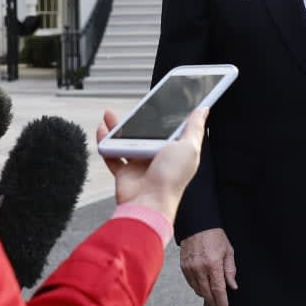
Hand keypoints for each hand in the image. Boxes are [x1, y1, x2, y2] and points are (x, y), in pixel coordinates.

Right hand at [96, 107, 207, 224]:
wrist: (148, 202)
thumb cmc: (171, 178)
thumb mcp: (189, 147)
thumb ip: (194, 127)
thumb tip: (203, 110)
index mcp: (174, 151)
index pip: (170, 129)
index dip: (165, 117)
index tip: (160, 102)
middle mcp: (157, 157)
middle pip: (145, 134)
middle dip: (137, 121)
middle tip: (132, 109)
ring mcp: (140, 165)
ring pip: (126, 141)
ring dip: (117, 128)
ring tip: (110, 115)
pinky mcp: (125, 172)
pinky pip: (112, 154)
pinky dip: (105, 142)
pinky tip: (102, 131)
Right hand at [179, 228, 237, 305]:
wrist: (197, 225)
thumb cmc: (215, 237)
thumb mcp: (228, 251)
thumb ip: (230, 270)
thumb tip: (232, 286)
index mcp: (213, 264)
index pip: (218, 289)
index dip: (221, 302)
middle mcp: (199, 268)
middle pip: (206, 293)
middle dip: (213, 302)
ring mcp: (190, 267)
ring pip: (197, 289)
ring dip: (205, 295)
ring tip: (212, 297)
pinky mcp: (183, 266)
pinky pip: (190, 282)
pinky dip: (197, 287)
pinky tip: (202, 287)